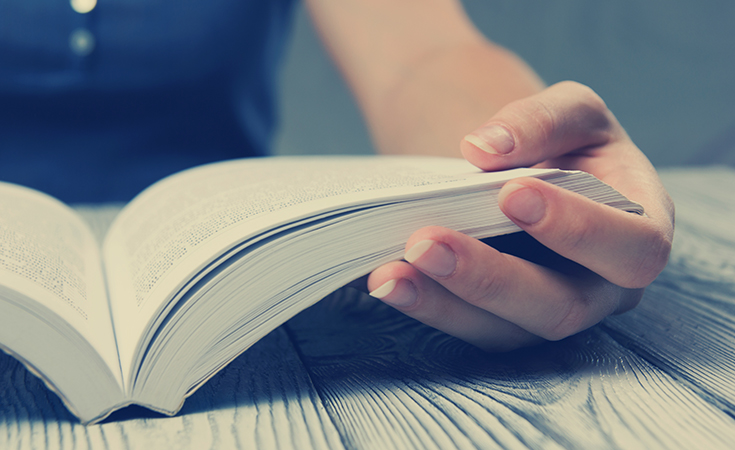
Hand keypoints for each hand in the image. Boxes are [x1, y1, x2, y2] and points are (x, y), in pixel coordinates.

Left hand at [367, 81, 674, 351]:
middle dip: (490, 277)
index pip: (632, 247)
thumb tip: (483, 149)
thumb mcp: (571, 111)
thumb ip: (541, 120)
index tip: (509, 193)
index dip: (578, 229)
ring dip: (443, 303)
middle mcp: (604, 286)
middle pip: (561, 307)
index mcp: (639, 230)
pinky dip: (427, 305)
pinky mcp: (508, 323)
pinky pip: (470, 329)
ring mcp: (553, 311)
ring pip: (507, 331)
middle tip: (426, 242)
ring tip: (389, 273)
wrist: (526, 169)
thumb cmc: (563, 142)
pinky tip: (388, 279)